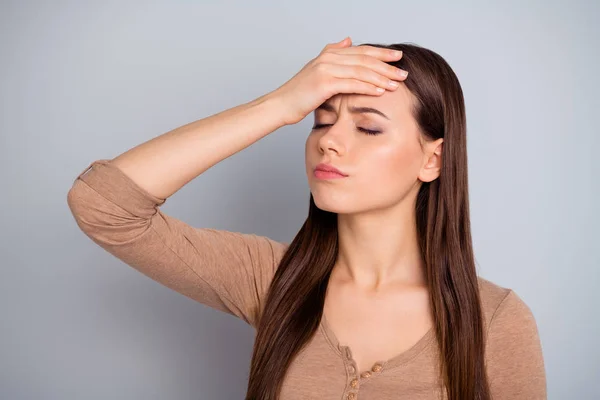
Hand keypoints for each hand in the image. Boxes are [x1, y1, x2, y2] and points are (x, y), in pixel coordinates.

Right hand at [269, 37, 407, 124]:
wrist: (281, 105)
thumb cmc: (299, 93)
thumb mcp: (317, 69)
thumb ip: (333, 53)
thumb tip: (348, 40)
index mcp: (329, 53)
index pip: (361, 51)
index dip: (381, 53)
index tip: (398, 57)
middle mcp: (328, 58)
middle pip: (364, 59)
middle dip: (386, 65)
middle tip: (403, 72)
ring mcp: (326, 69)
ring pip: (361, 71)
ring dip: (381, 77)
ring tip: (396, 83)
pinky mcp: (324, 83)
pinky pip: (352, 84)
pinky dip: (368, 87)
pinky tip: (381, 91)